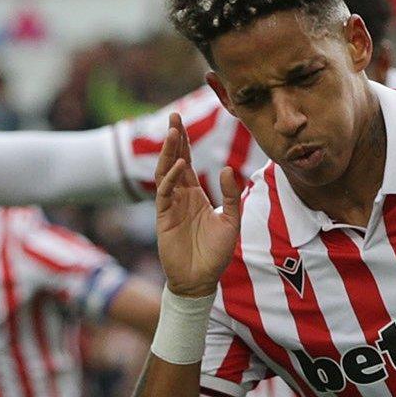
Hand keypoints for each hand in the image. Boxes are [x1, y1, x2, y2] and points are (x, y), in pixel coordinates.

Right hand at [155, 113, 240, 297]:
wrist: (201, 279)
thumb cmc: (215, 253)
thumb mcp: (231, 221)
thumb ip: (231, 196)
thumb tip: (225, 168)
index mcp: (195, 194)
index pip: (187, 162)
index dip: (185, 143)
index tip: (182, 121)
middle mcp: (181, 196)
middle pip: (174, 161)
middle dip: (175, 140)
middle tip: (174, 117)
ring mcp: (170, 206)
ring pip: (166, 173)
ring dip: (169, 153)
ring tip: (174, 133)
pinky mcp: (164, 219)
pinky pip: (164, 194)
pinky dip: (170, 179)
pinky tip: (177, 166)